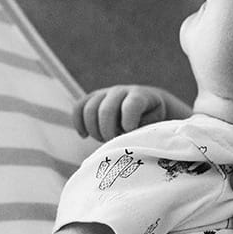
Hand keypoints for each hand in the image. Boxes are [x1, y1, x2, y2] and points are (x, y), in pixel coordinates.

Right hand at [73, 85, 191, 140]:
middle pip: (106, 109)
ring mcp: (105, 93)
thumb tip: (128, 139)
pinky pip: (78, 107)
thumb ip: (143, 131)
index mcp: (140, 96)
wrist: (148, 106)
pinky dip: (78, 123)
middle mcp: (121, 91)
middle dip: (107, 131)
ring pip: (89, 109)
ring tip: (104, 140)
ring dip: (94, 130)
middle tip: (114, 142)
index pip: (132, 104)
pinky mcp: (92, 98)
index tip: (128, 131)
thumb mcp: (154, 126)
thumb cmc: (152, 122)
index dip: (129, 119)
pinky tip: (84, 136)